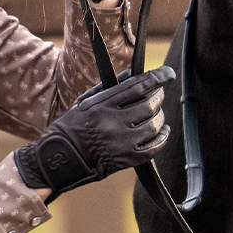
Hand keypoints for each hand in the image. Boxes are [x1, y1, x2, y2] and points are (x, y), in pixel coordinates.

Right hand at [14, 67, 174, 198]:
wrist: (63, 157)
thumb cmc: (73, 126)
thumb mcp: (86, 101)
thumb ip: (110, 87)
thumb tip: (133, 74)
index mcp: (102, 105)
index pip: (138, 86)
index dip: (158, 78)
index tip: (169, 74)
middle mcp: (113, 123)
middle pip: (150, 105)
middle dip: (158, 97)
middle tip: (158, 95)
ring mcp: (122, 142)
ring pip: (155, 125)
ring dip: (160, 117)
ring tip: (157, 113)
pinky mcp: (128, 159)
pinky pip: (154, 147)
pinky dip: (163, 137)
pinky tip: (163, 131)